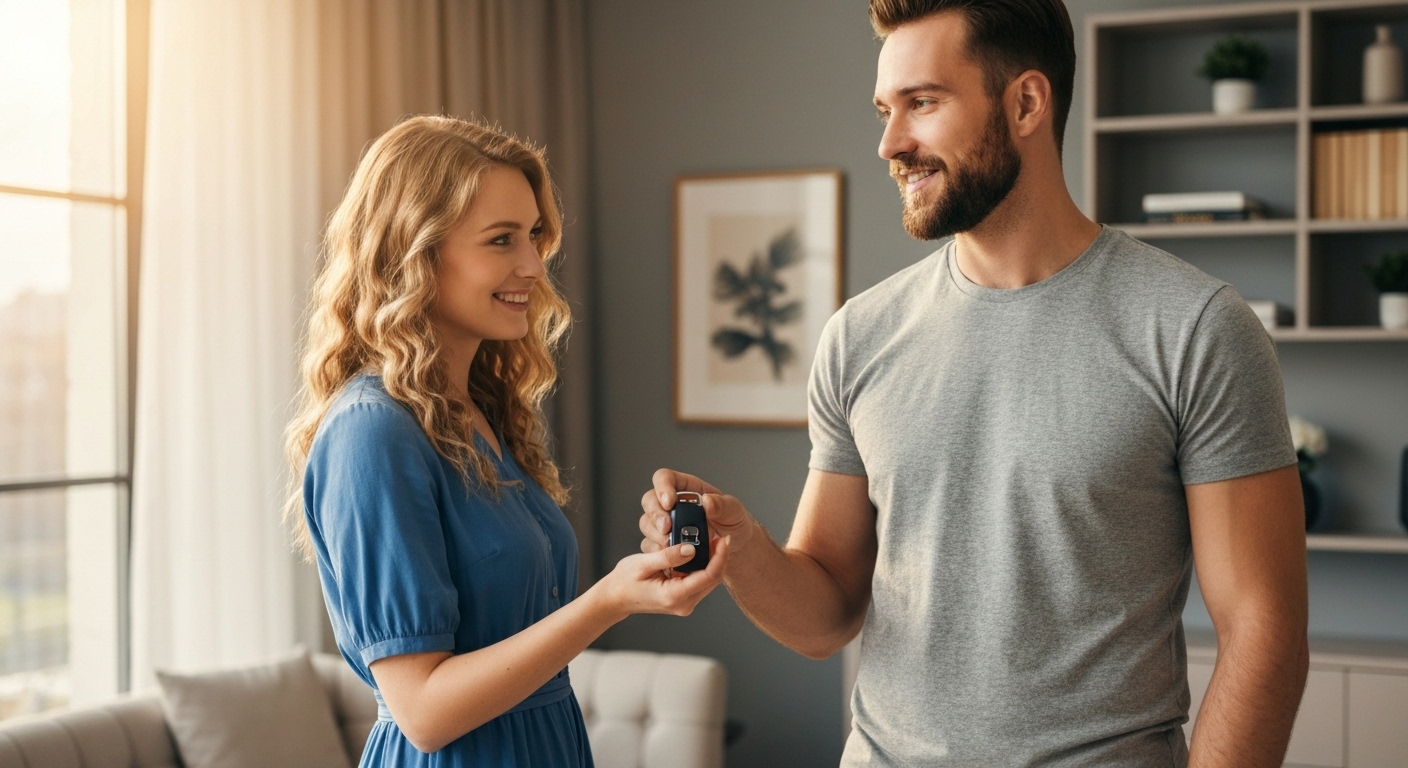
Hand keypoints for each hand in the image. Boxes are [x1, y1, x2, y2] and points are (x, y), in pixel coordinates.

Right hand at [595, 538, 729, 619]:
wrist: (616, 598)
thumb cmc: (625, 581)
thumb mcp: (644, 563)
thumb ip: (669, 556)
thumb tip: (692, 548)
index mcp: (674, 596)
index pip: (708, 576)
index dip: (719, 556)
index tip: (722, 538)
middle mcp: (684, 604)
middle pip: (713, 579)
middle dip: (719, 556)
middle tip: (719, 534)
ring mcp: (685, 604)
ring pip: (709, 580)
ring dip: (713, 560)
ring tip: (710, 539)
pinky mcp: (684, 599)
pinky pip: (700, 581)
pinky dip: (703, 565)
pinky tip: (700, 550)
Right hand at [638, 468, 755, 559]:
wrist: (736, 548)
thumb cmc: (733, 523)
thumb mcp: (734, 511)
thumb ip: (722, 505)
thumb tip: (707, 501)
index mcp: (686, 489)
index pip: (664, 478)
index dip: (662, 487)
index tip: (669, 502)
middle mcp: (672, 504)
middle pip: (649, 500)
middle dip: (656, 515)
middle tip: (667, 528)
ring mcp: (666, 524)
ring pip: (646, 523)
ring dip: (655, 534)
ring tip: (672, 544)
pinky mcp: (663, 543)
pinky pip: (650, 545)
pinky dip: (658, 551)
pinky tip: (671, 556)